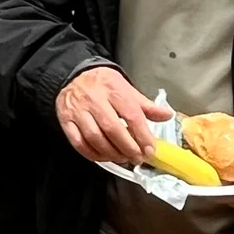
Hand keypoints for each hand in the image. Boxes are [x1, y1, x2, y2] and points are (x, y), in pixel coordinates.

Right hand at [55, 65, 173, 164]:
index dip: (142, 136)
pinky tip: (103, 157)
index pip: (131, 115)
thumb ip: (146, 106)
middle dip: (128, 148)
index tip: (150, 150)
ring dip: (111, 153)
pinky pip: (78, 142)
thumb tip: (167, 115)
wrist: (75, 75)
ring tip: (122, 158)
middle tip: (137, 158)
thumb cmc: (104, 84)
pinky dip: (92, 154)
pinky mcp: (66, 120)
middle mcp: (94, 99)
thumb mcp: (127, 89)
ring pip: (94, 138)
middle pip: (112, 129)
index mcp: (114, 89)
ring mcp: (78, 111)